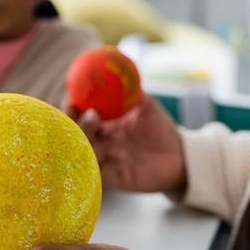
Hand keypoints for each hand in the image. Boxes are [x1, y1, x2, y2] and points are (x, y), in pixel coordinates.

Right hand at [64, 94, 186, 194]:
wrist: (179, 157)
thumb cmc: (161, 130)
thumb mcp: (146, 106)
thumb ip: (131, 92)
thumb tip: (118, 72)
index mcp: (105, 124)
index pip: (80, 116)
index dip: (72, 109)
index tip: (71, 100)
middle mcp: (101, 142)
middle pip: (76, 134)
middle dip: (77, 123)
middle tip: (89, 114)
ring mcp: (105, 160)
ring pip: (84, 152)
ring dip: (87, 140)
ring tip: (100, 128)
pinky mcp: (112, 178)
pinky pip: (96, 173)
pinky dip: (94, 163)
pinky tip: (106, 154)